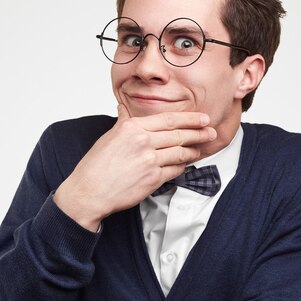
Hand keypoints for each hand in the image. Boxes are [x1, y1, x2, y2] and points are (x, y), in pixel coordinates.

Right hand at [53, 105, 216, 230]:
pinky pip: (175, 170)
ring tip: (201, 148)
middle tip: (210, 132)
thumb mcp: (108, 137)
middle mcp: (143, 141)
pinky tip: (184, 165)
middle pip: (179, 134)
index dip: (189, 118)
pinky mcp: (153, 178)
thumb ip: (122, 122)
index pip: (168, 119)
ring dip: (194, 151)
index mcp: (132, 127)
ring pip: (180, 153)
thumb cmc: (95, 166)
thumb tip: (124, 109)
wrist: (89, 191)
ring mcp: (149, 160)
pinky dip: (182, 167)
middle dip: (199, 133)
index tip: (201, 118)